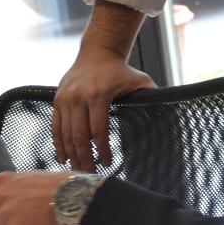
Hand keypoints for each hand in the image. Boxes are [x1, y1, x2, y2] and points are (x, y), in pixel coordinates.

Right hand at [54, 47, 153, 171]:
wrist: (97, 51)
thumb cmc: (120, 70)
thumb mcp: (139, 80)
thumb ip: (151, 96)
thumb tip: (168, 113)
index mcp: (99, 94)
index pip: (98, 130)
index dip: (102, 151)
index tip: (106, 163)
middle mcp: (79, 96)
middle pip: (79, 136)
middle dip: (84, 158)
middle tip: (89, 173)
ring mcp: (66, 98)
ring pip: (65, 133)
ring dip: (71, 154)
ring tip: (77, 169)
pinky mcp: (57, 99)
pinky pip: (55, 126)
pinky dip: (58, 143)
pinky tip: (63, 157)